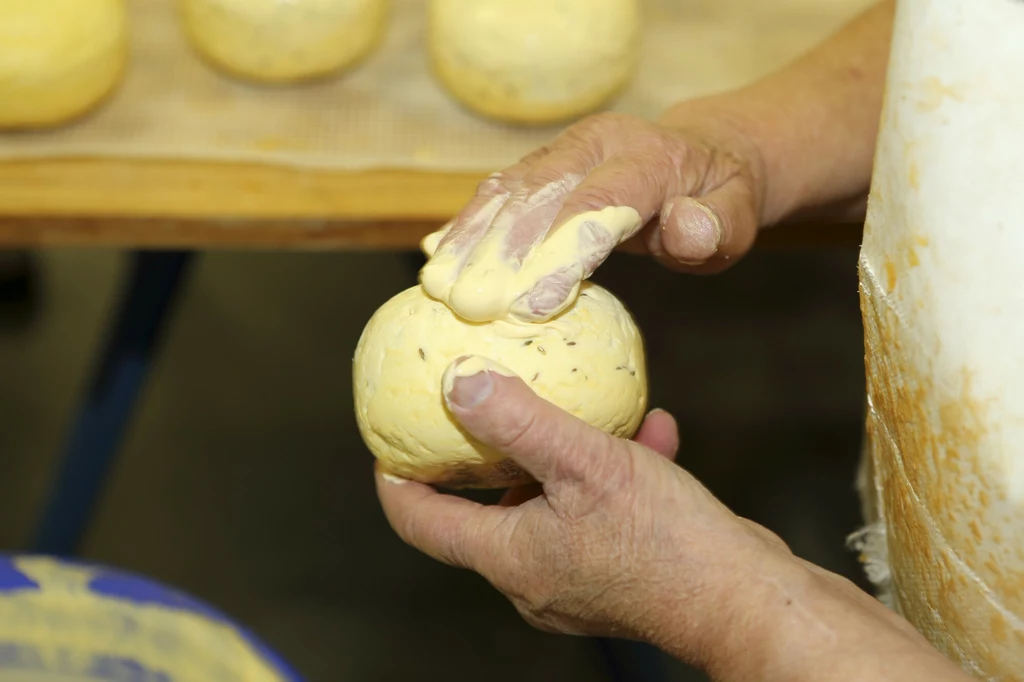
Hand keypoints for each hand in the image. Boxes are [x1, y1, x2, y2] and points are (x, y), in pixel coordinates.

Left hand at [376, 357, 978, 680]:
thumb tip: (460, 385)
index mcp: (509, 556)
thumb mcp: (585, 462)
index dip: (397, 481)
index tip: (390, 442)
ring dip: (562, 455)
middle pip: (482, 512)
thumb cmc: (665, 541)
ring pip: (547, 505)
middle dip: (485, 458)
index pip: (421, 521)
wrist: (746, 598)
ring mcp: (575, 580)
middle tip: (485, 409)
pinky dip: (610, 474)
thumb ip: (519, 420)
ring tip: (584, 412)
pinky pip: (596, 513)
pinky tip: (650, 434)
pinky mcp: (618, 574)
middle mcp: (533, 577)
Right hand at [418, 110, 766, 322]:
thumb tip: (685, 228)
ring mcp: (561, 150)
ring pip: (507, 190)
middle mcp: (595, 143)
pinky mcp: (539, 164)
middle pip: (538, 196)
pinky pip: (497, 191)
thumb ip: (718, 226)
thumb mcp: (738, 216)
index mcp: (646, 156)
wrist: (698, 153)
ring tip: (439, 285)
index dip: (562, 253)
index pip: (597, 204)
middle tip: (468, 305)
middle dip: (499, 252)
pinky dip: (466, 224)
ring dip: (469, 238)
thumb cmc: (716, 198)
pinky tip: (439, 256)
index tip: (532, 304)